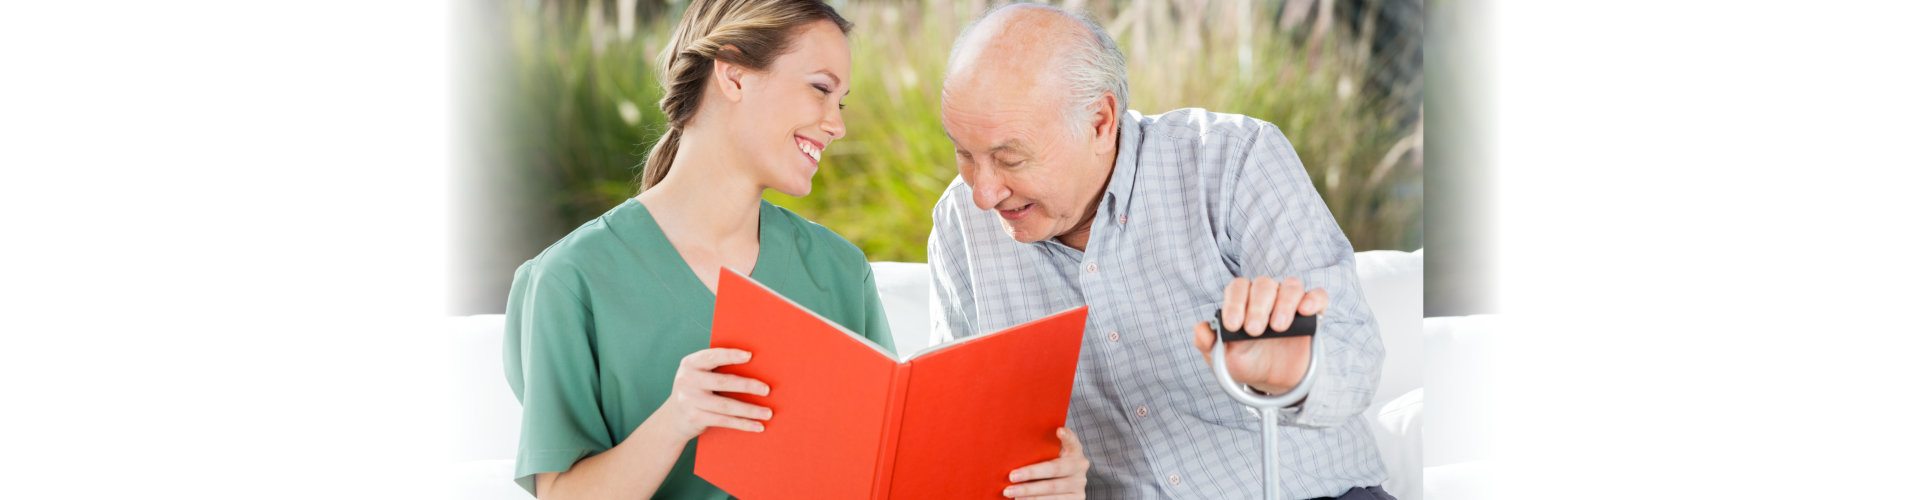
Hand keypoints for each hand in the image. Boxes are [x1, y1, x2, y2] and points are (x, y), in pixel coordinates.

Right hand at [650, 348, 773, 442]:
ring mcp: (690, 400)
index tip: (750, 356)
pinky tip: (758, 426)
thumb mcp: (698, 373)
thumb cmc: (696, 389)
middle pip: (723, 382)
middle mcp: (687, 380)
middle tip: (767, 390)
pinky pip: (723, 421)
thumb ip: (716, 367)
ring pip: (726, 405)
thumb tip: (754, 363)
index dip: (731, 355)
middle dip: (748, 386)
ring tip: (768, 412)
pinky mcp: (695, 417)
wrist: (673, 418)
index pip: (712, 356)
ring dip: (750, 410)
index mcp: (690, 363)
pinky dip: (743, 424)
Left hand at [1002, 427, 1088, 498]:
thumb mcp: (1051, 454)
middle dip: (1031, 473)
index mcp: (1074, 451)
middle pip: (1054, 469)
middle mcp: (1080, 466)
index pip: (1072, 441)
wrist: (1066, 483)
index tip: (1059, 431)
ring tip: (1011, 492)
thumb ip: (1042, 449)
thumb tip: (1014, 447)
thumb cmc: (1051, 464)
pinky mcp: (1077, 499)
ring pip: (1052, 489)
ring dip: (1029, 491)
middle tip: (1012, 476)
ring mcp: (1079, 484)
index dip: (1067, 436)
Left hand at [1191, 276, 1328, 394]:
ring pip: (1291, 286)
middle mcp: (1266, 296)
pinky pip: (1317, 295)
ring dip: (1284, 304)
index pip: (1238, 288)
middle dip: (1258, 307)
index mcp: (1242, 301)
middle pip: (1263, 284)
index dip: (1235, 303)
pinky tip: (1305, 311)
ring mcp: (1290, 302)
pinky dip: (1313, 299)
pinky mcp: (1312, 312)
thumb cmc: (1245, 362)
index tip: (1234, 325)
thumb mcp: (1221, 359)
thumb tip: (1200, 328)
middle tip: (1255, 331)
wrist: (1273, 381)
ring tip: (1278, 328)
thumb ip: (1206, 343)